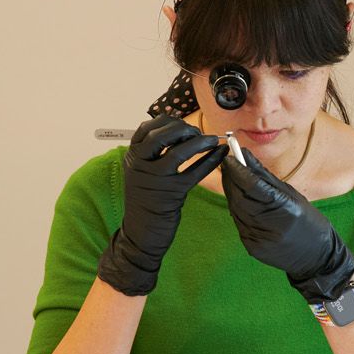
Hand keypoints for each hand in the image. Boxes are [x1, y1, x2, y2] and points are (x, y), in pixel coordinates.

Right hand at [97, 115, 225, 295]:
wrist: (142, 231)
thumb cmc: (146, 198)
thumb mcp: (141, 171)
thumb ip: (152, 152)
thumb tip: (175, 127)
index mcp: (132, 156)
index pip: (147, 128)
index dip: (167, 121)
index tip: (180, 123)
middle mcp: (140, 164)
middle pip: (162, 135)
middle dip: (184, 129)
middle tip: (197, 133)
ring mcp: (156, 178)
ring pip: (179, 151)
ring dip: (200, 142)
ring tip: (213, 140)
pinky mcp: (173, 192)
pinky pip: (195, 171)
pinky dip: (211, 161)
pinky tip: (221, 155)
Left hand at [221, 147, 353, 302]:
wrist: (316, 259)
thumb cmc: (310, 223)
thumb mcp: (293, 195)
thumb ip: (266, 177)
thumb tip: (246, 158)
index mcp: (285, 211)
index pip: (253, 186)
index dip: (238, 170)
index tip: (230, 157)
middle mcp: (270, 227)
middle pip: (240, 197)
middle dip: (231, 178)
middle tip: (228, 164)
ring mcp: (259, 240)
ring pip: (235, 210)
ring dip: (231, 192)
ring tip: (233, 178)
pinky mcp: (252, 248)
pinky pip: (239, 223)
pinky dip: (237, 208)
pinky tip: (240, 199)